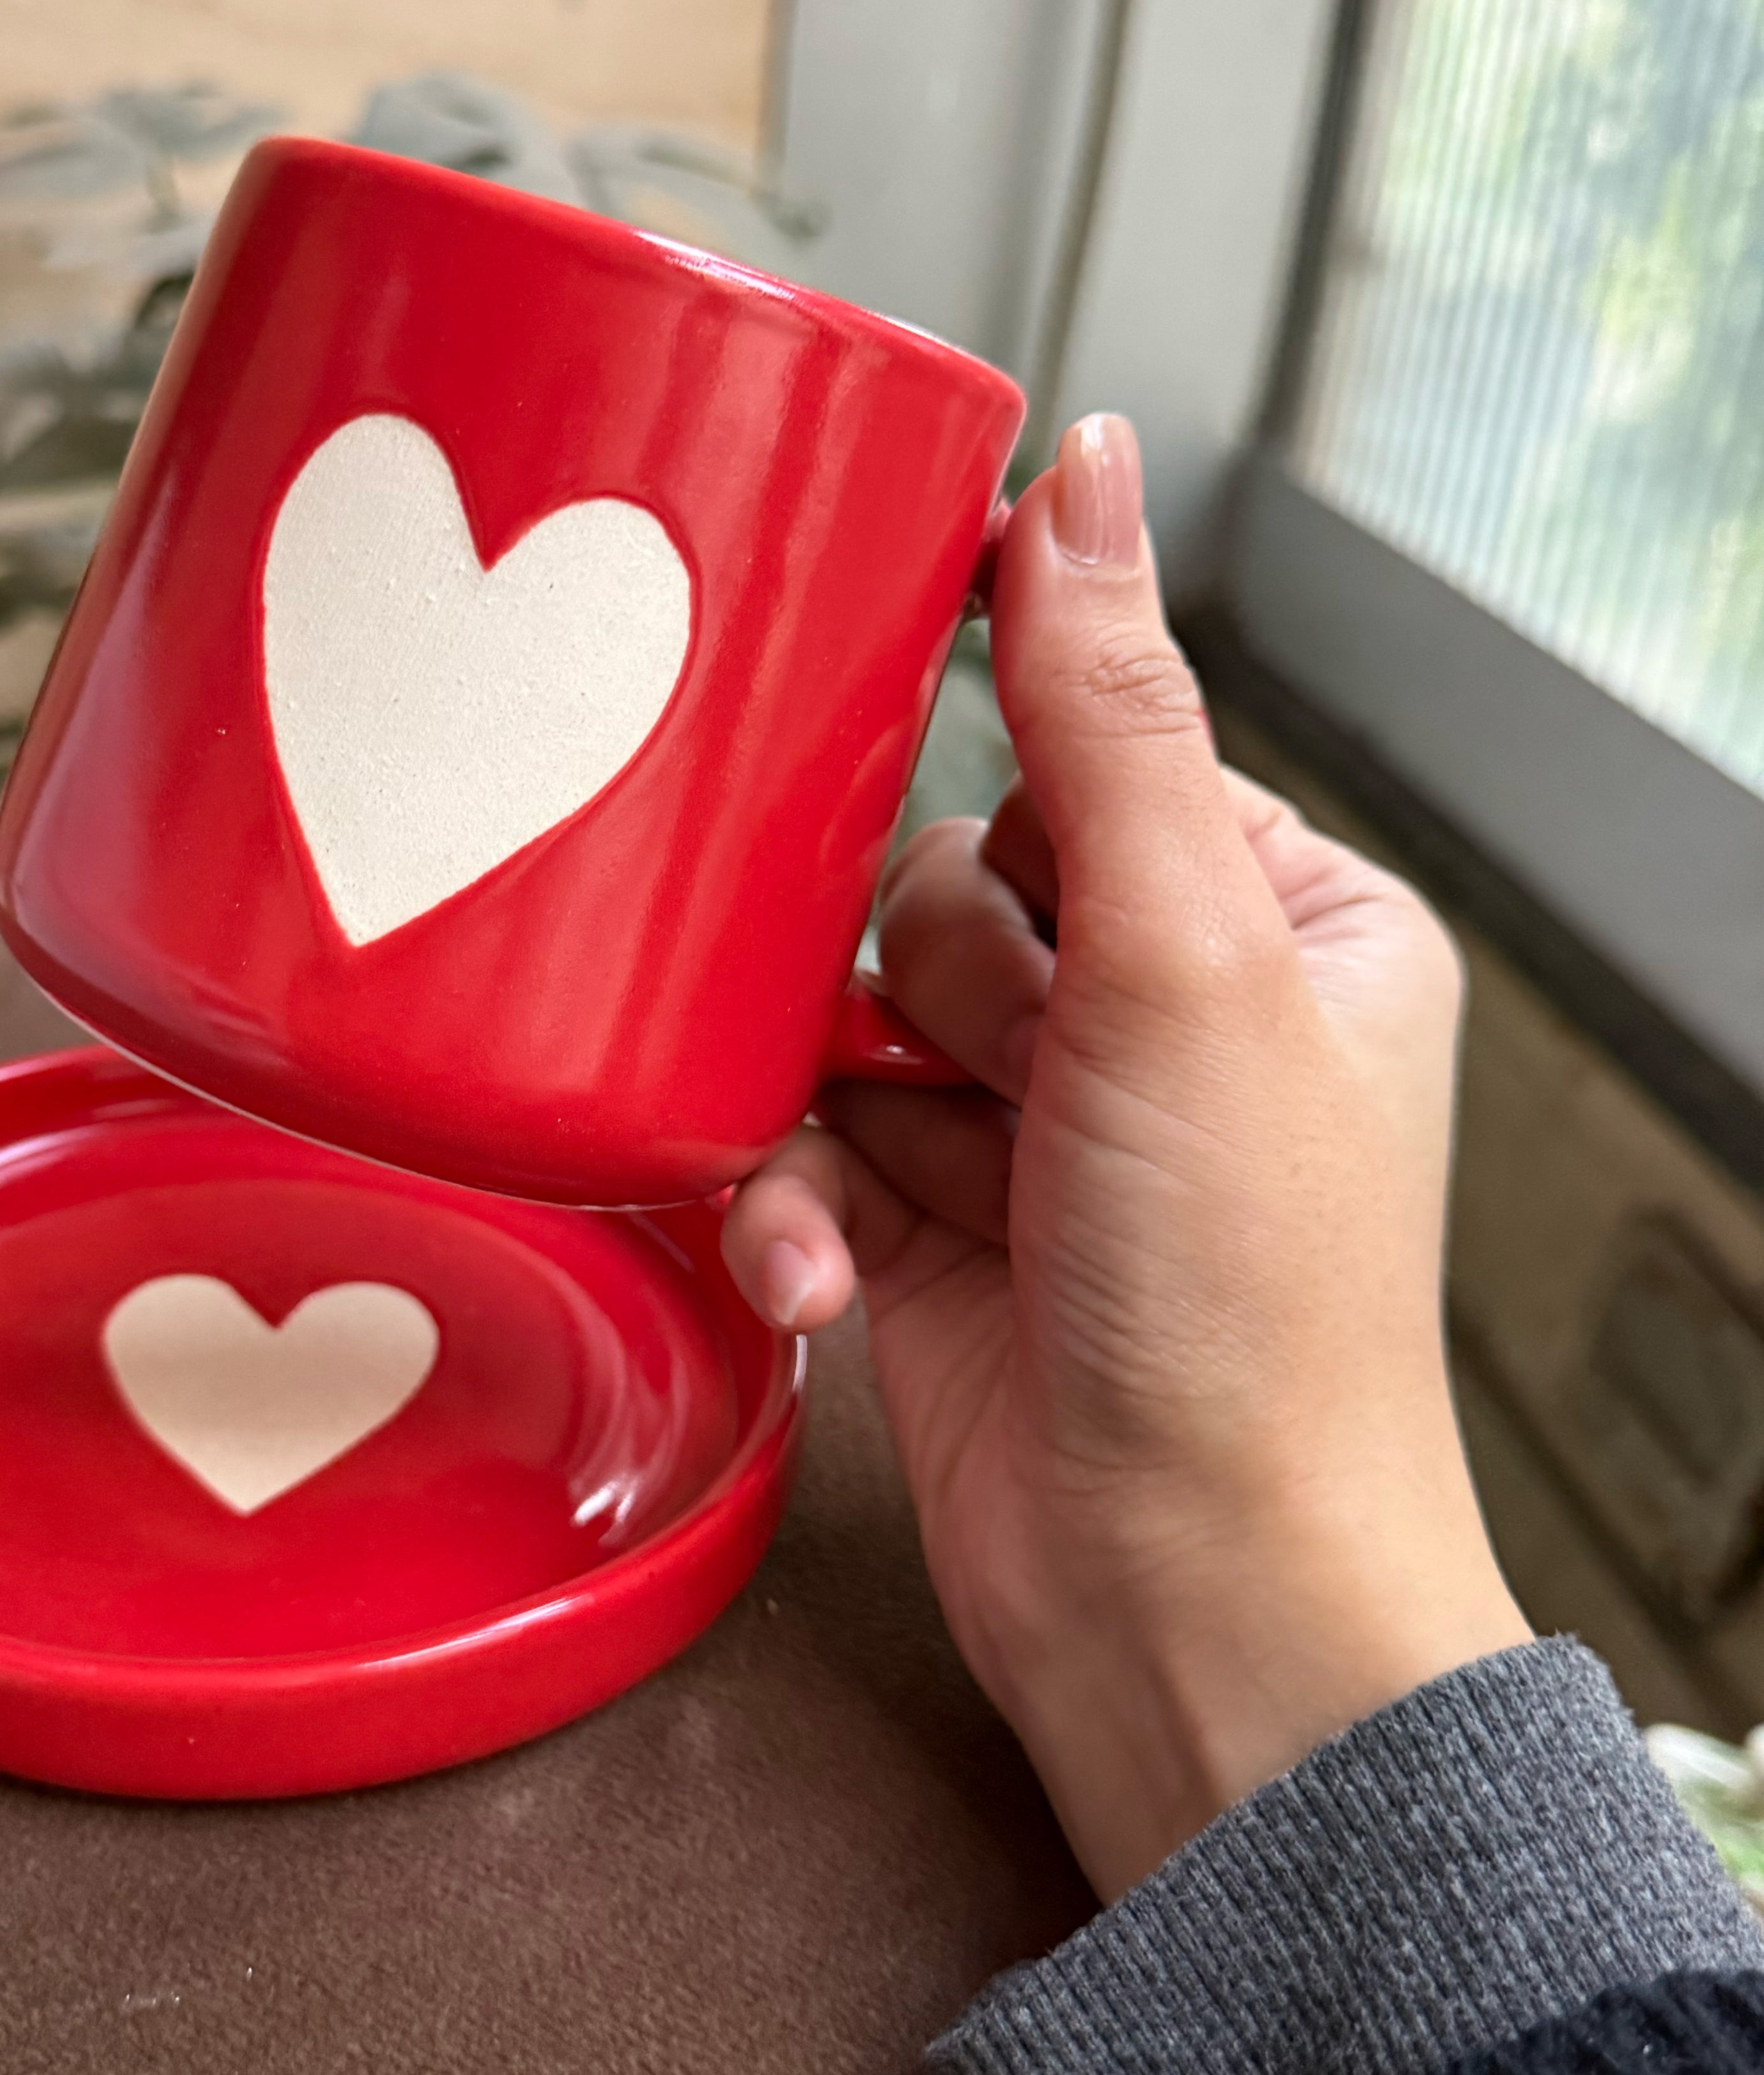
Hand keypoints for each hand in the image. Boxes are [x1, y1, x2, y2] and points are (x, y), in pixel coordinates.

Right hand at [722, 415, 1528, 1901]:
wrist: (1187, 1603)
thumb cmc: (1248, 1305)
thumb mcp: (1189, 956)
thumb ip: (1110, 706)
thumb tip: (1082, 470)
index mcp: (1278, 921)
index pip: (1093, 751)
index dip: (1014, 791)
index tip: (935, 781)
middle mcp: (1161, 1015)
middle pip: (947, 874)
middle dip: (936, 980)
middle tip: (1006, 1081)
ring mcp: (1038, 1130)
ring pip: (849, 1002)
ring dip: (851, 1098)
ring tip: (913, 1190)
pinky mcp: (925, 1234)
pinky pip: (801, 1142)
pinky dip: (795, 1206)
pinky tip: (824, 1278)